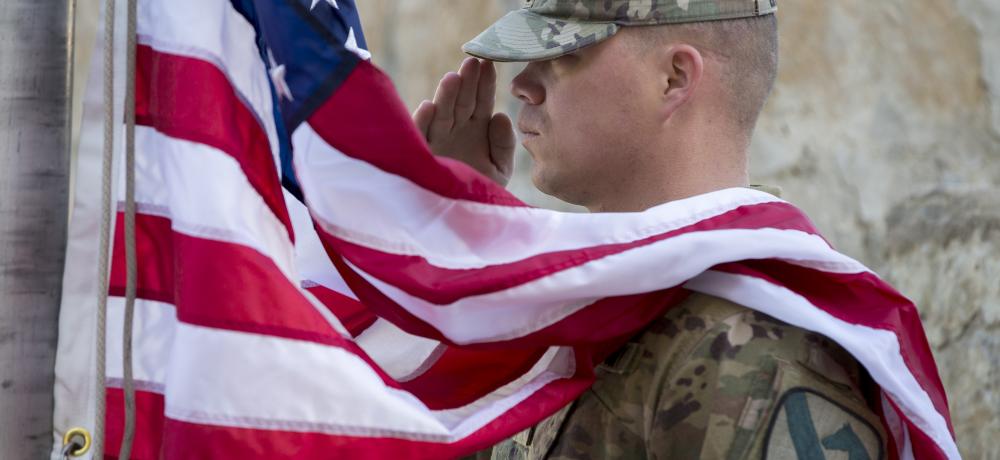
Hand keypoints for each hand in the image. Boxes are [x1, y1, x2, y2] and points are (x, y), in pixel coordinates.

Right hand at [413, 57, 515, 186]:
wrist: (460, 221)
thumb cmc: (480, 194)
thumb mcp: (499, 170)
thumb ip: (503, 145)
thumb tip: (499, 116)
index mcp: (476, 130)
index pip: (481, 101)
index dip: (485, 84)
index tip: (489, 65)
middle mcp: (455, 131)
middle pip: (461, 102)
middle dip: (467, 83)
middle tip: (473, 63)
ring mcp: (436, 140)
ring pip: (441, 114)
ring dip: (446, 96)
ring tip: (454, 78)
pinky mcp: (420, 155)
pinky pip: (420, 136)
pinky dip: (423, 122)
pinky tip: (430, 107)